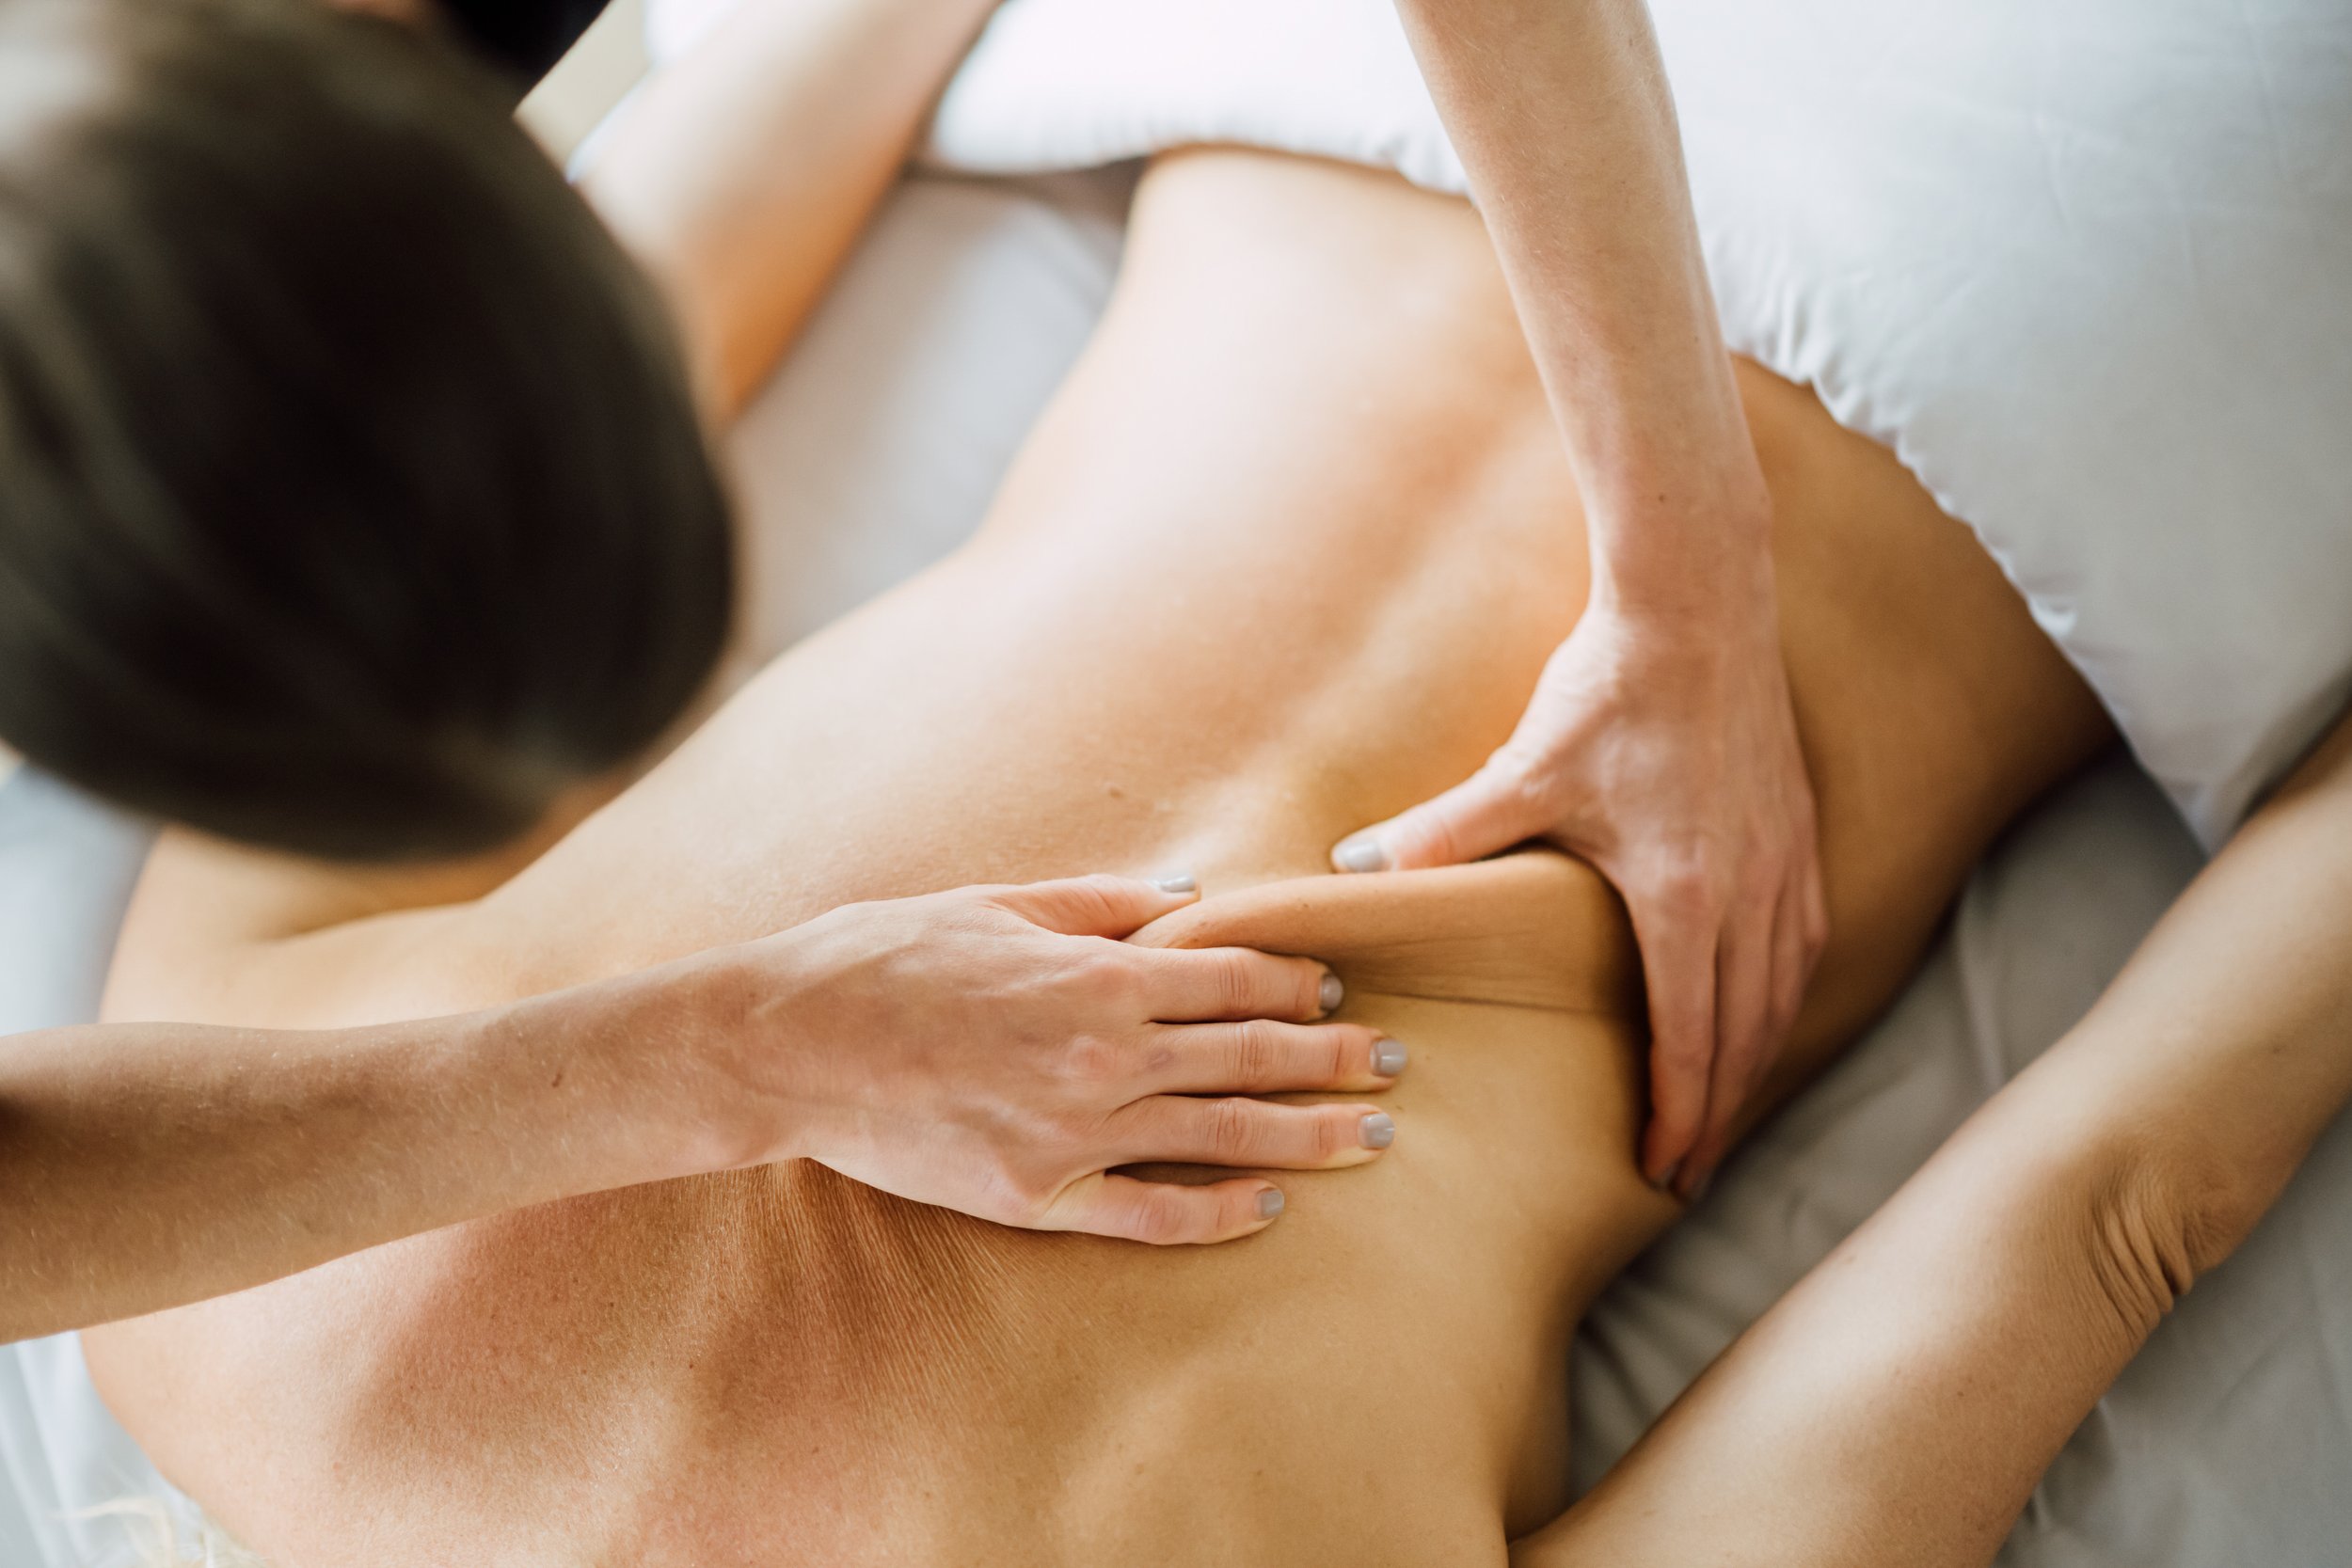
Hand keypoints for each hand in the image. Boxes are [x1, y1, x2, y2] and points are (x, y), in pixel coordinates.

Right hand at [685, 875, 1403, 1243]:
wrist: (791, 1045)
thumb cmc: (885, 958)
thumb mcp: (997, 903)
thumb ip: (1101, 904)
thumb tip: (1188, 898)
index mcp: (1099, 974)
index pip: (1234, 977)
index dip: (1298, 982)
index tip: (1338, 988)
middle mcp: (1104, 1056)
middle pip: (1252, 1057)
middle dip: (1336, 1059)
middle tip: (1399, 1064)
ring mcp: (1076, 1133)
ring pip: (1224, 1137)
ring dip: (1310, 1135)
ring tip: (1375, 1139)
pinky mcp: (1038, 1197)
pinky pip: (1152, 1212)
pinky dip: (1220, 1212)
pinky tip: (1270, 1209)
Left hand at [1331, 576, 1823, 1199]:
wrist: (1701, 602)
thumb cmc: (1612, 689)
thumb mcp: (1524, 769)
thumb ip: (1445, 831)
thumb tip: (1355, 864)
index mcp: (1683, 899)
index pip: (1688, 1038)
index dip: (1677, 1112)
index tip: (1661, 1168)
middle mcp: (1752, 895)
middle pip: (1746, 1037)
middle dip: (1719, 1113)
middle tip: (1690, 1173)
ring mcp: (1786, 864)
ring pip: (1784, 995)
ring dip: (1757, 1061)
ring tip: (1726, 1111)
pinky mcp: (1800, 831)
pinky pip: (1804, 941)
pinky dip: (1785, 994)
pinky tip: (1764, 1007)